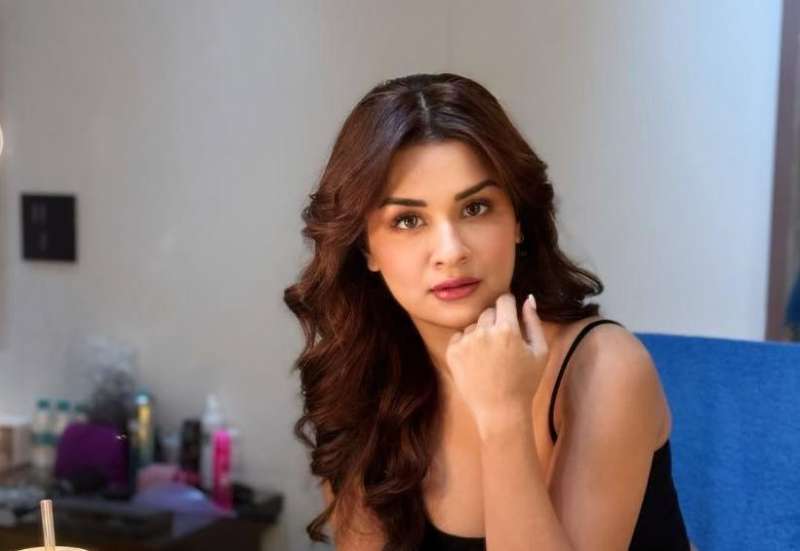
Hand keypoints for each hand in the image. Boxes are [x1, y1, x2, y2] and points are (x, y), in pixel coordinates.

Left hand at [445, 293, 548, 434]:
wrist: (500, 411)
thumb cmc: (525, 382)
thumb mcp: (539, 351)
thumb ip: (534, 321)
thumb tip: (528, 298)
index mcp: (507, 329)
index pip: (504, 300)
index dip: (509, 306)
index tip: (510, 317)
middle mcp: (484, 331)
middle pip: (488, 312)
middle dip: (496, 322)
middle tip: (502, 345)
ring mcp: (466, 342)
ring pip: (473, 325)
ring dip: (481, 334)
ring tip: (490, 358)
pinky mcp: (452, 352)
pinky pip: (460, 337)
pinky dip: (467, 344)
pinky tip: (478, 362)